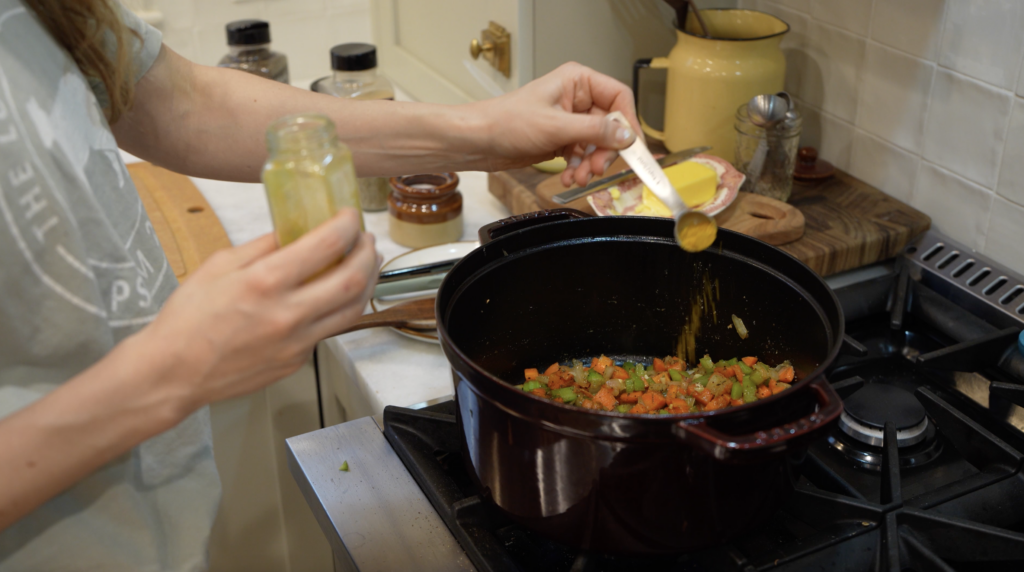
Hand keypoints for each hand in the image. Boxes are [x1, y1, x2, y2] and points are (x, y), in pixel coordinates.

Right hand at [138, 208, 379, 408]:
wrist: (174, 373)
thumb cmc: (188, 319)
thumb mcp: (218, 266)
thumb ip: (262, 247)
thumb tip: (294, 231)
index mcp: (265, 282)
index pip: (327, 244)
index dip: (347, 224)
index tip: (350, 215)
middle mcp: (288, 313)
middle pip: (353, 279)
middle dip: (368, 253)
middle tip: (367, 240)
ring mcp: (297, 342)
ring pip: (352, 309)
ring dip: (367, 282)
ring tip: (366, 264)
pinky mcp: (298, 360)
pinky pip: (328, 330)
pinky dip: (338, 308)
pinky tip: (333, 296)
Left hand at [471, 62, 642, 186]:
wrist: (479, 141)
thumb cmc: (505, 122)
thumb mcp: (556, 127)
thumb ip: (595, 131)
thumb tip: (626, 135)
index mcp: (577, 81)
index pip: (619, 97)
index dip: (627, 123)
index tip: (631, 148)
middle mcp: (576, 97)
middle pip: (611, 125)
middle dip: (605, 151)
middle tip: (597, 168)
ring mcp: (570, 119)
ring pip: (597, 144)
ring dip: (591, 164)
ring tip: (578, 178)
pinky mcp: (561, 138)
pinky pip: (583, 155)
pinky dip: (579, 169)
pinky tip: (568, 177)